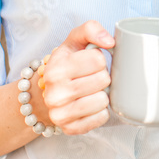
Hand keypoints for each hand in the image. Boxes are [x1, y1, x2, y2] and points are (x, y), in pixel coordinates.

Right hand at [40, 20, 113, 135]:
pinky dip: (100, 111)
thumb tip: (109, 41)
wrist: (49, 92)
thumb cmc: (67, 64)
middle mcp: (54, 93)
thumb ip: (91, 29)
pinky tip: (89, 104)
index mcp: (55, 68)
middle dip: (102, 76)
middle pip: (103, 80)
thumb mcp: (74, 41)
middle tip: (90, 77)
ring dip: (102, 94)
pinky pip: (101, 118)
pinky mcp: (70, 129)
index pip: (98, 59)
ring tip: (90, 91)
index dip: (99, 59)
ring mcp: (60, 114)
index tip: (89, 63)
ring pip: (103, 100)